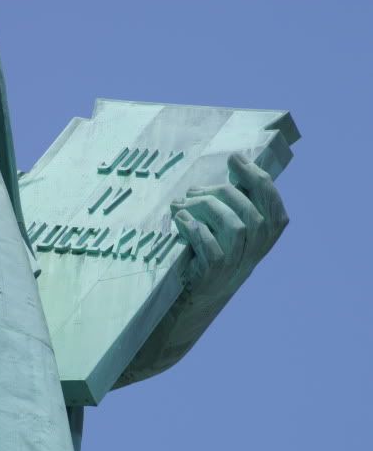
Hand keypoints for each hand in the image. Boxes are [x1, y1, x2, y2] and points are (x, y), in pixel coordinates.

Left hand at [171, 153, 288, 299]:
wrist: (199, 291)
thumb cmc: (215, 248)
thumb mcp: (232, 224)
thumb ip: (238, 199)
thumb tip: (236, 161)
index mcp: (267, 234)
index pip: (271, 201)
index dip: (254, 177)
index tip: (235, 159)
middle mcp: (257, 249)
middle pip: (251, 213)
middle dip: (222, 193)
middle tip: (193, 190)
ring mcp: (238, 263)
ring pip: (234, 227)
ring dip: (206, 208)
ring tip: (182, 204)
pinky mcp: (216, 273)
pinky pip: (211, 247)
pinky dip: (195, 229)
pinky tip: (180, 220)